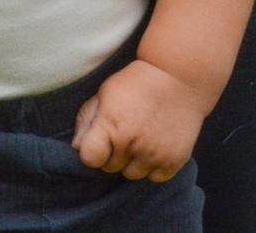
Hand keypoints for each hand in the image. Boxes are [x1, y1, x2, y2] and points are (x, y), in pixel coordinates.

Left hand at [73, 59, 205, 181]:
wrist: (178, 77)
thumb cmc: (135, 83)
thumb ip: (87, 122)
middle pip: (110, 167)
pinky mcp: (175, 160)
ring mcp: (155, 154)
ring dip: (132, 162)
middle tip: (123, 132)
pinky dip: (153, 167)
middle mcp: (132, 144)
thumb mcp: (104, 94)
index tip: (98, 141)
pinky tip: (154, 146)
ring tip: (139, 139)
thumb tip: (77, 148)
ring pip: (132, 175)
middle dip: (112, 154)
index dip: (90, 152)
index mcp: (111, 125)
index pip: (90, 159)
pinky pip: (155, 178)